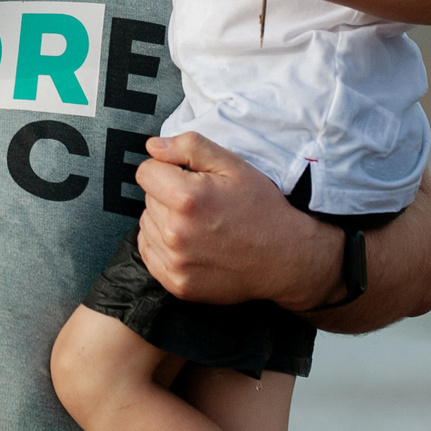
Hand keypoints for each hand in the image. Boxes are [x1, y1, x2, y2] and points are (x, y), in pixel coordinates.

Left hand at [134, 130, 343, 312]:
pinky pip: (149, 252)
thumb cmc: (261, 208)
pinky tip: (191, 242)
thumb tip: (153, 146)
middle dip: (167, 194)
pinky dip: (163, 245)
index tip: (188, 177)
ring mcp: (175, 262)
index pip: (146, 172)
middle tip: (202, 203)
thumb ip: (189, 147)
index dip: (167, 169)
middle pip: (147, 199)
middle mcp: (176, 232)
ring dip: (165, 220)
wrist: (284, 258)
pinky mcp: (177, 284)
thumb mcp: (233, 165)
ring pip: (147, 225)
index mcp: (187, 198)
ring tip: (199, 224)